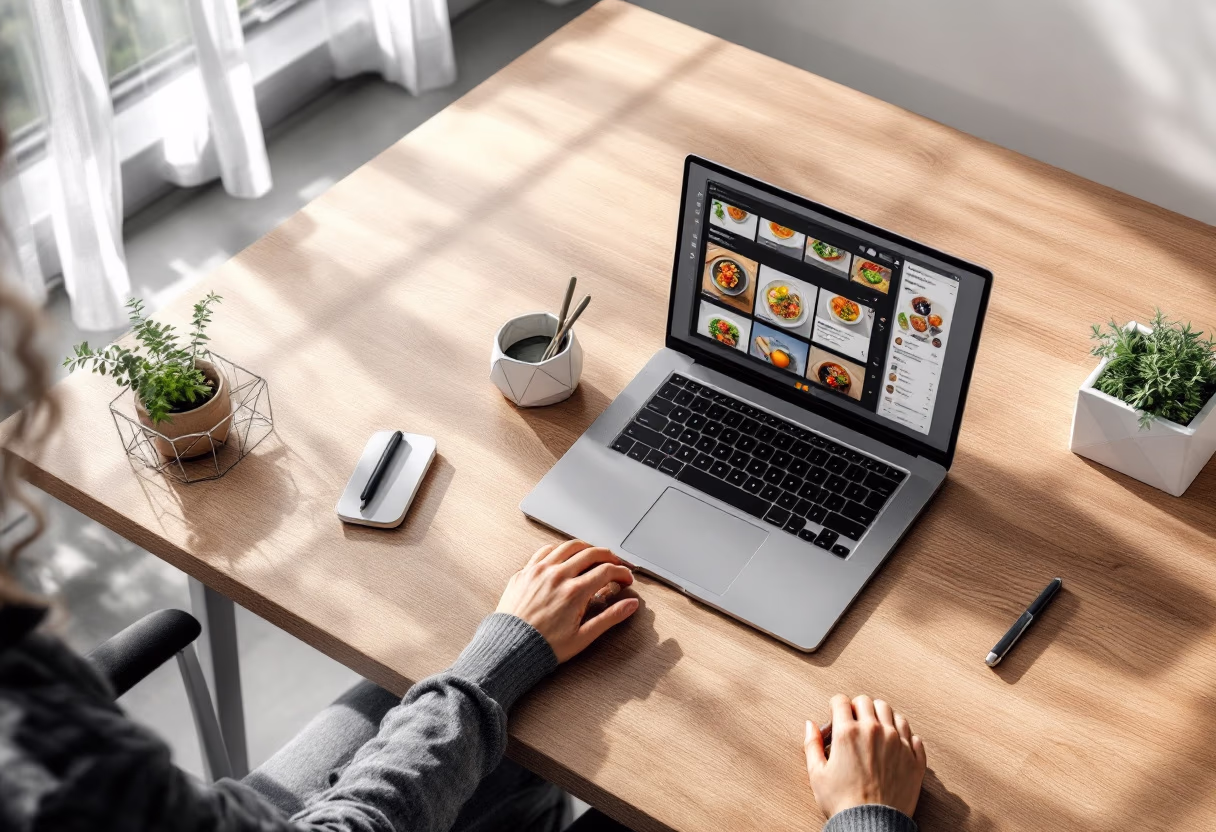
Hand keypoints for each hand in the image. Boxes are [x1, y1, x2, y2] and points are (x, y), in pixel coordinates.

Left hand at [496, 540, 639, 662]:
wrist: (510, 649)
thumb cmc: (544, 647)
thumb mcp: (583, 637)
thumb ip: (610, 617)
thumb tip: (630, 605)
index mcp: (574, 592)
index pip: (606, 570)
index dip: (621, 572)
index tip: (625, 579)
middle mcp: (557, 576)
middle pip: (591, 553)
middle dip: (608, 556)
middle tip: (615, 564)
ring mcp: (539, 571)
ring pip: (568, 546)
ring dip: (586, 548)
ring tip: (593, 555)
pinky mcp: (525, 572)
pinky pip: (546, 551)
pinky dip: (560, 550)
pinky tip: (564, 556)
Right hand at [804, 694, 926, 819]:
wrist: (872, 826)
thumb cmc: (843, 803)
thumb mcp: (817, 774)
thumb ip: (811, 744)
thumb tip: (810, 725)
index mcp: (849, 733)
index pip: (842, 700)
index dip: (835, 706)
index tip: (836, 715)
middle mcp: (875, 732)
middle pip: (867, 701)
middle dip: (857, 707)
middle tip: (853, 721)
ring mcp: (898, 744)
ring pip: (892, 712)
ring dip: (881, 716)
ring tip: (874, 730)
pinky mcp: (914, 759)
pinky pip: (913, 735)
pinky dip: (904, 735)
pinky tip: (895, 744)